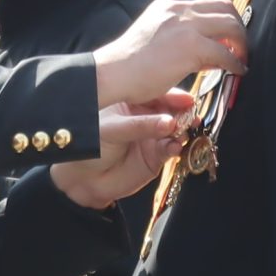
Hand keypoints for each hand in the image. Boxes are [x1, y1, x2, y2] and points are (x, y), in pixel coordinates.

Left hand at [51, 96, 190, 208]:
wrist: (84, 180)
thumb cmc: (92, 146)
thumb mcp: (113, 129)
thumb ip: (141, 126)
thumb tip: (169, 122)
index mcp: (132, 104)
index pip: (157, 95)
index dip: (173, 96)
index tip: (188, 100)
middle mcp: (146, 118)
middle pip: (171, 112)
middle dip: (183, 114)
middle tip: (191, 117)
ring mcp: (153, 138)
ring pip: (175, 131)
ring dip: (182, 131)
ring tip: (183, 132)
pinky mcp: (157, 157)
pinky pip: (171, 149)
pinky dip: (176, 148)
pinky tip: (175, 147)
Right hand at [92, 0, 245, 109]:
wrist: (111, 74)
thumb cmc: (127, 66)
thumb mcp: (155, 40)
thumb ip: (180, 40)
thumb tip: (206, 53)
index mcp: (168, 6)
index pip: (207, 4)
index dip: (224, 20)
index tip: (229, 38)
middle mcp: (179, 10)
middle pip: (225, 8)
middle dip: (239, 28)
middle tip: (242, 48)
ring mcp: (185, 26)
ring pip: (230, 25)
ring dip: (242, 44)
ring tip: (242, 59)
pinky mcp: (191, 46)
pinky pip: (225, 53)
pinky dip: (235, 63)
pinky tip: (236, 72)